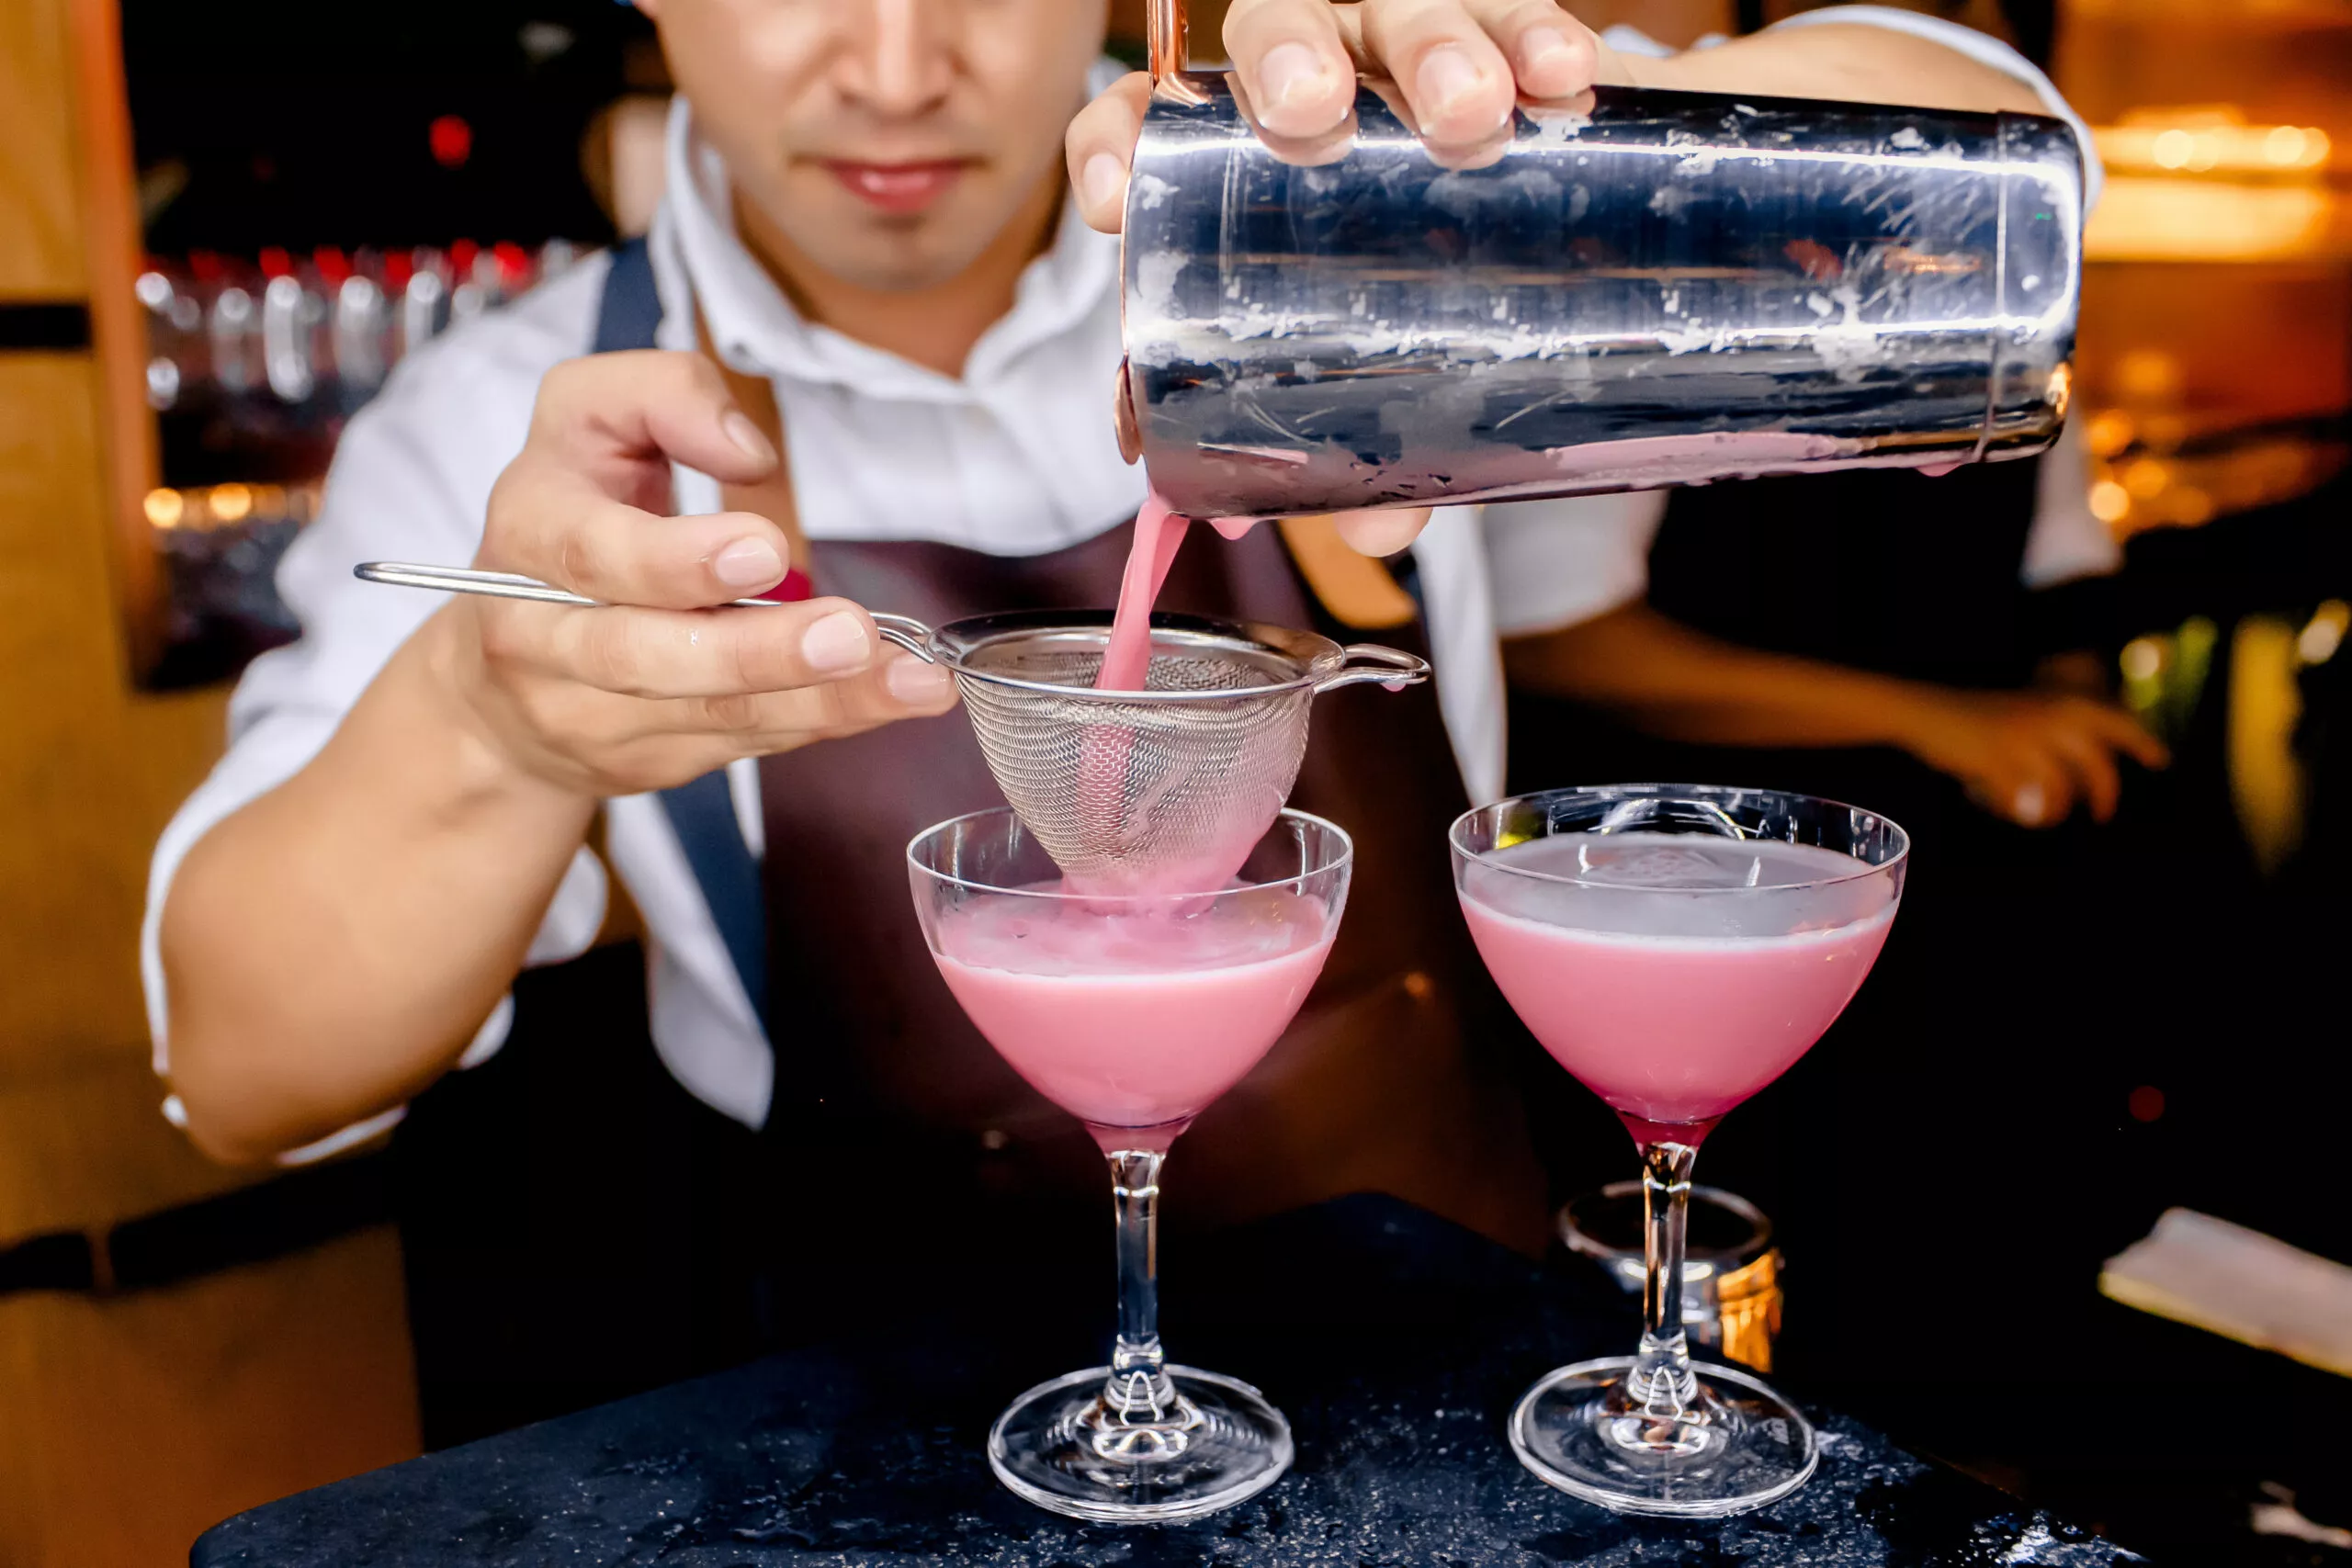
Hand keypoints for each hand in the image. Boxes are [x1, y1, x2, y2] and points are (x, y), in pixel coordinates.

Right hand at [446, 350, 958, 797]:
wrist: (501, 670)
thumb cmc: (573, 512)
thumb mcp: (592, 414)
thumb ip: (666, 395)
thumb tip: (747, 451)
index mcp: (530, 531)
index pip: (593, 553)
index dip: (677, 560)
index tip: (768, 551)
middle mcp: (541, 636)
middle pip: (643, 657)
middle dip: (756, 651)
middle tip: (852, 634)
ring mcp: (588, 714)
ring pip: (707, 715)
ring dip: (820, 701)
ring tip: (910, 680)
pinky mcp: (641, 761)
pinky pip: (740, 743)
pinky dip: (823, 722)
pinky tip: (890, 699)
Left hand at [1070, 1, 1624, 558]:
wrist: (1563, 225)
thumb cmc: (1428, 301)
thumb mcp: (1382, 373)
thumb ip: (1368, 445)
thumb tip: (1375, 532)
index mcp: (1242, 160)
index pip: (1144, 128)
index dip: (1113, 151)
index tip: (1114, 204)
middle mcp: (1313, 83)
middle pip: (1270, 33)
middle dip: (1285, 61)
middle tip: (1313, 116)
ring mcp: (1404, 45)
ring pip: (1394, 11)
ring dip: (1427, 47)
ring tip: (1468, 111)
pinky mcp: (1505, 31)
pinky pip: (1515, 11)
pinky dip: (1533, 35)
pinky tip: (1557, 77)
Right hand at [1900, 690, 2168, 827]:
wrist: (1927, 711)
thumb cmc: (1976, 715)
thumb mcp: (2027, 709)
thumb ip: (2060, 729)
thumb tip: (2089, 768)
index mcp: (2062, 703)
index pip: (2119, 722)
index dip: (2143, 743)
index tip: (2160, 761)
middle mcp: (2051, 720)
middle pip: (2098, 770)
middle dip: (2104, 796)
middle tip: (2102, 815)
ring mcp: (2025, 744)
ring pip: (2061, 795)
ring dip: (2053, 812)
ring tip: (2040, 816)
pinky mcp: (1999, 766)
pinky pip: (2024, 805)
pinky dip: (2017, 813)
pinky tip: (2006, 809)